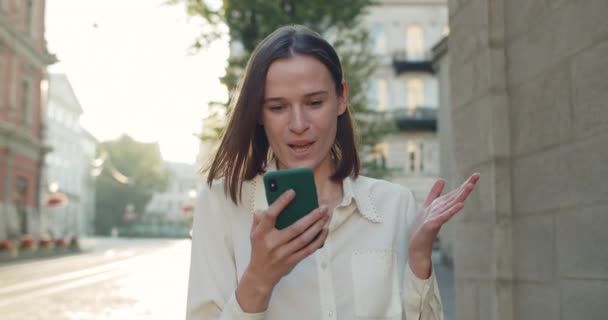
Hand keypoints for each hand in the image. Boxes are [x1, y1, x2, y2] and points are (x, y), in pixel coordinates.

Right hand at [236, 189, 329, 311]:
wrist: (261, 275)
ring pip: (305, 238)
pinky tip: (325, 230)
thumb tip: (266, 206)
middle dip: (312, 216)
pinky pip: (309, 249)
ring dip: (318, 226)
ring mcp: (284, 253)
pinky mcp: (292, 261)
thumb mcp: (254, 233)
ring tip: (326, 216)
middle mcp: (273, 243)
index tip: (293, 192)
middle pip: (296, 228)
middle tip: (323, 207)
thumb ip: (259, 218)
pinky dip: (319, 239)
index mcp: (261, 233)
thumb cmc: (259, 249)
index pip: (271, 215)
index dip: (281, 203)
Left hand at [407, 173, 479, 278]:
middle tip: (477, 175)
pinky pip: (443, 217)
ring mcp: (439, 218)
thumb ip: (435, 193)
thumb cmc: (422, 229)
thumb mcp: (427, 206)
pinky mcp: (432, 225)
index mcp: (442, 206)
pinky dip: (452, 211)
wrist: (416, 248)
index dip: (465, 184)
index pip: (455, 193)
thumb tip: (442, 179)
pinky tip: (461, 205)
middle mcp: (443, 211)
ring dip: (461, 195)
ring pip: (451, 205)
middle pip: (456, 197)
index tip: (476, 174)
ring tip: (470, 185)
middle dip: (466, 186)